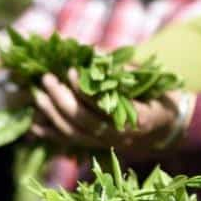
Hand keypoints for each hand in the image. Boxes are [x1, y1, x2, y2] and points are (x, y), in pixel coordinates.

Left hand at [29, 70, 189, 160]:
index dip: (84, 90)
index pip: (103, 107)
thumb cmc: (158, 96)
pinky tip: (33, 123)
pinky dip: (50, 133)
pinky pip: (69, 142)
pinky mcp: (96, 146)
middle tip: (47, 79)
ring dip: (51, 114)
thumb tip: (92, 53)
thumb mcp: (146, 80)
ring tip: (37, 94)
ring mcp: (105, 144)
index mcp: (136, 119)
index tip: (70, 71)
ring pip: (73, 133)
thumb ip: (120, 69)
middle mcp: (118, 137)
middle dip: (61, 99)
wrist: (166, 127)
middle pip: (82, 121)